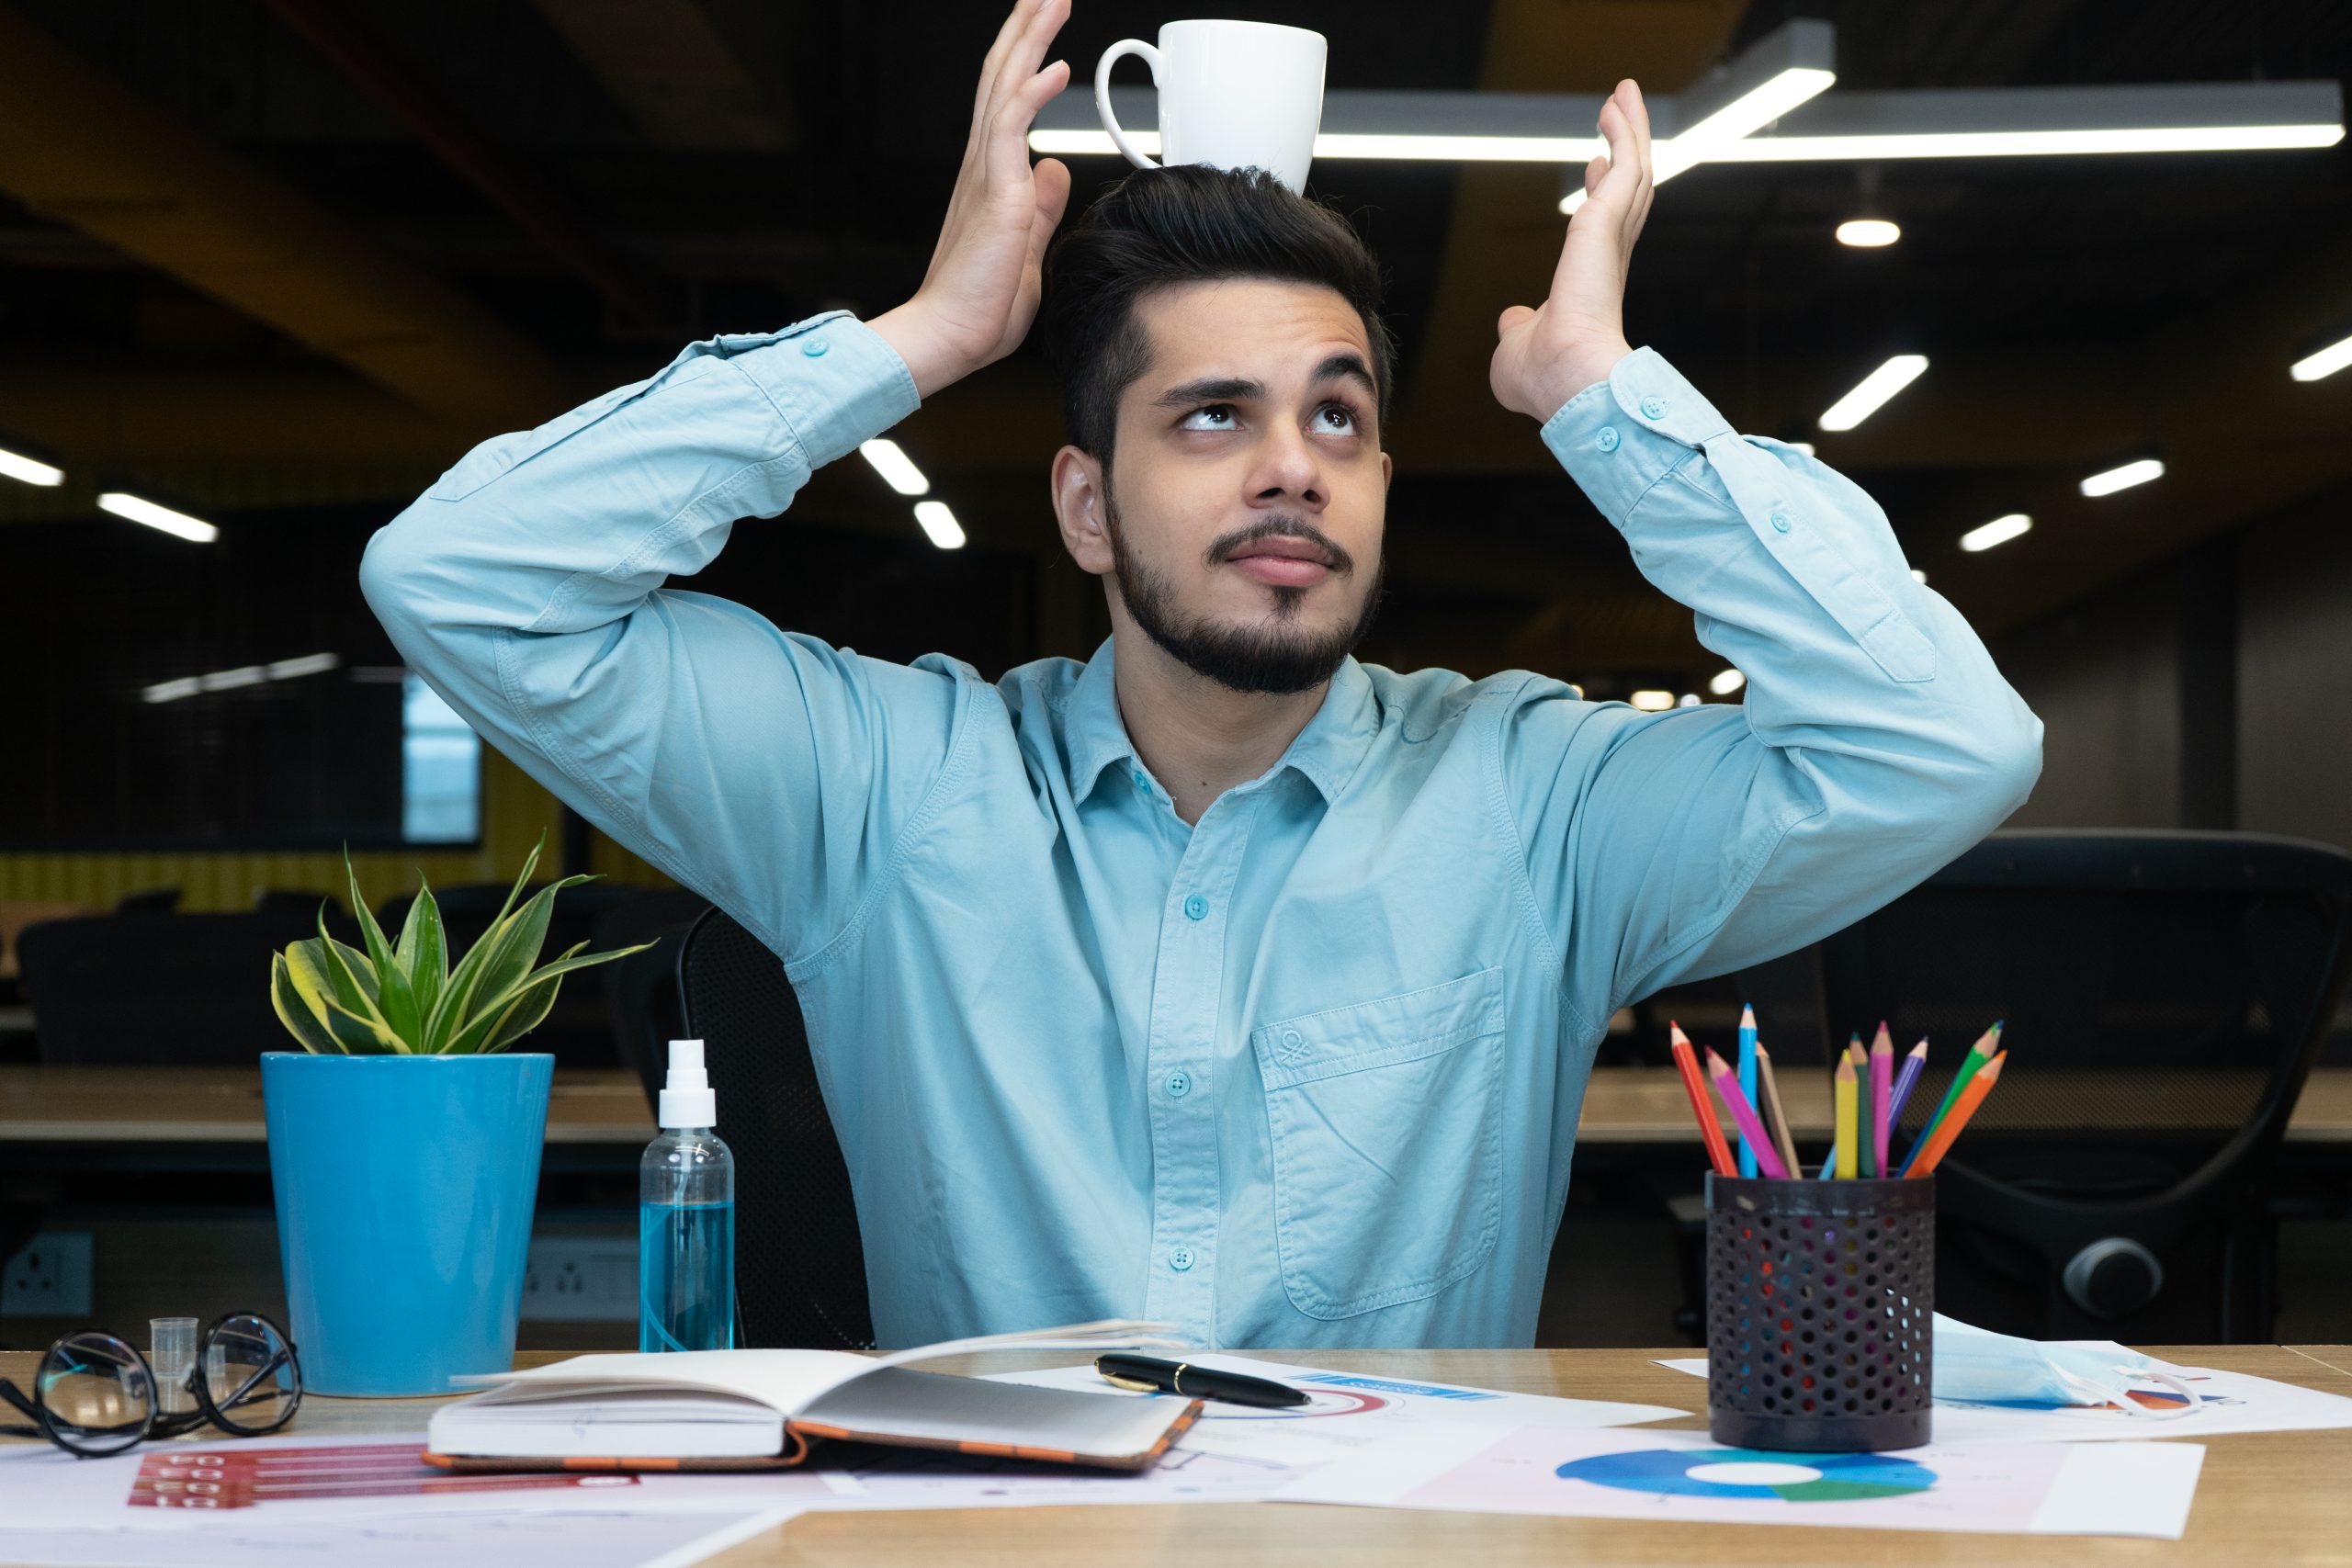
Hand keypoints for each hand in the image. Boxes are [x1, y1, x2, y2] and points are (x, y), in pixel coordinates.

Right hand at [869, 0, 1073, 399]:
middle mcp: (982, 165)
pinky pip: (1012, 127)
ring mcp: (985, 175)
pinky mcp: (994, 193)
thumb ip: (1041, 208)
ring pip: (1006, 86)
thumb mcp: (1026, 250)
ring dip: (1031, 39)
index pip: (1009, 99)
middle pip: (1003, 76)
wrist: (948, 339)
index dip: (1028, 55)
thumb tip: (1055, 172)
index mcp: (990, 177)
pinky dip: (1034, 91)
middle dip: (1027, 27)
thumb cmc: (978, 309)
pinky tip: (1056, 64)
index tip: (1046, 21)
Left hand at [1489, 79, 1654, 422]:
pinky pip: (1623, 163)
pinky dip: (1623, 131)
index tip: (1594, 168)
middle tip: (1619, 116)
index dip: (1600, 197)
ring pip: (1631, 170)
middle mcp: (1608, 259)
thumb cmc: (1542, 381)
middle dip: (1623, 151)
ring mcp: (1612, 239)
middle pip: (1625, 191)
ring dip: (1629, 129)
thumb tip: (1511, 321)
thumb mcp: (1515, 348)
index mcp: (1591, 286)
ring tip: (1624, 93)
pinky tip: (1615, 103)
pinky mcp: (1608, 222)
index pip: (1602, 231)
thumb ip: (1516, 329)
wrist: (1566, 383)